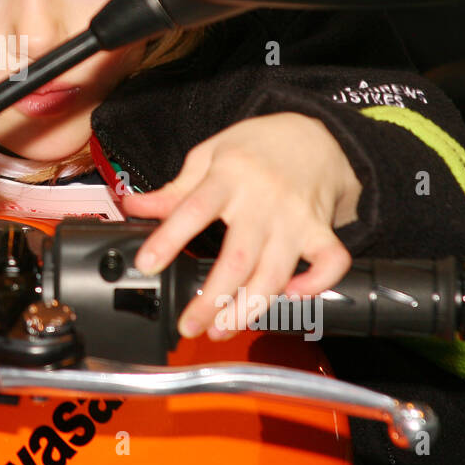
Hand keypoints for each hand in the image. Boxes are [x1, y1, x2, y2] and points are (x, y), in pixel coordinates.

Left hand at [120, 113, 360, 340]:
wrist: (314, 135)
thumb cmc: (256, 147)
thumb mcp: (209, 156)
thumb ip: (174, 190)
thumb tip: (133, 207)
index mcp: (228, 177)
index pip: (193, 210)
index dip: (168, 240)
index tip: (147, 265)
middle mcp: (263, 200)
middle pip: (237, 258)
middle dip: (211, 299)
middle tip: (189, 325)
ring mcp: (296, 218)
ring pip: (275, 273)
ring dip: (249, 309)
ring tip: (222, 329)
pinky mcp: (322, 230)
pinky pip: (331, 263)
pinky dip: (315, 285)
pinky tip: (292, 298)